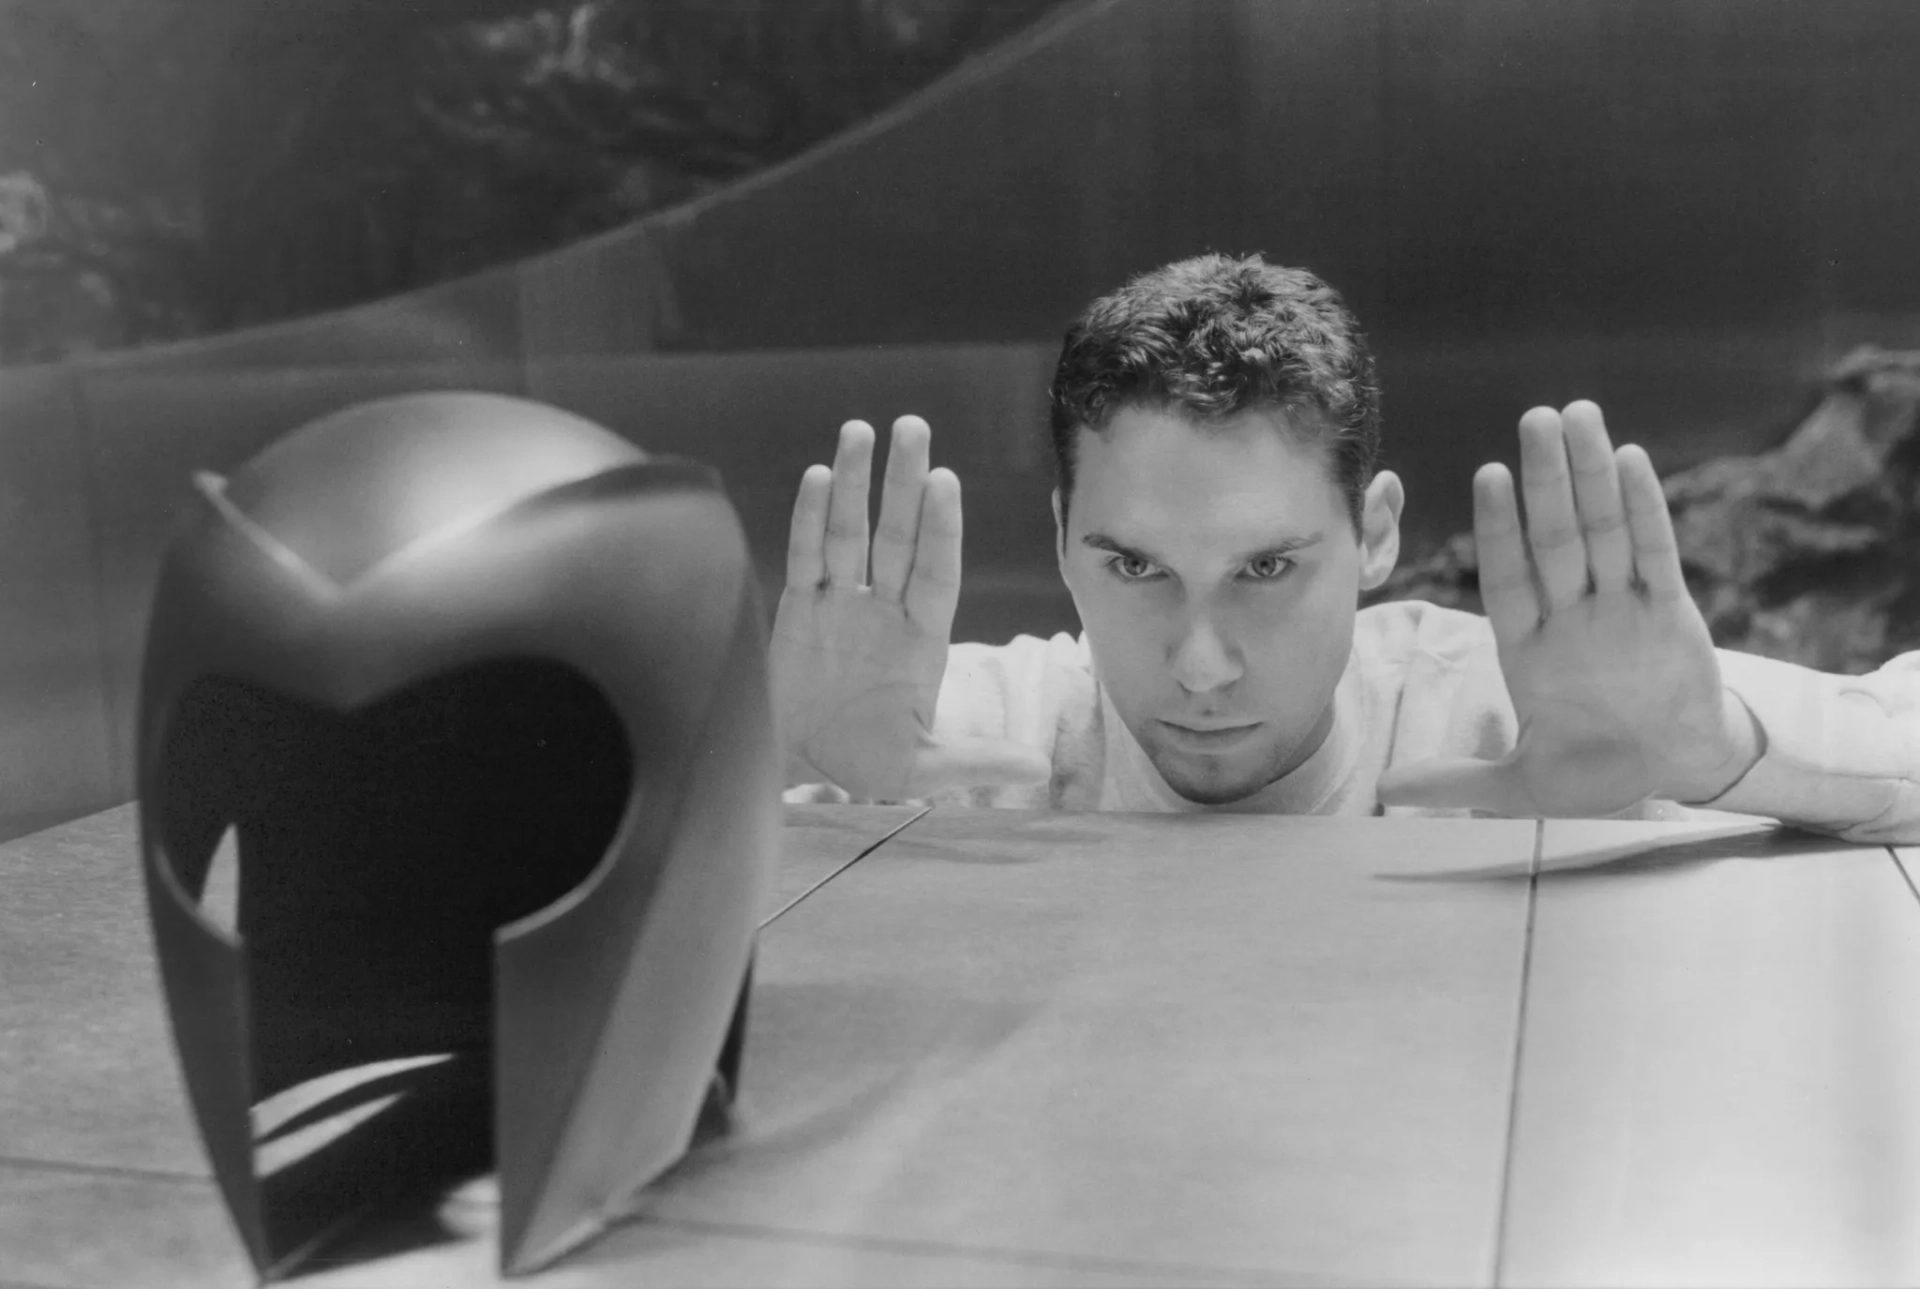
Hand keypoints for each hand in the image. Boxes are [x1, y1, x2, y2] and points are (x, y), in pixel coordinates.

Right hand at [771, 416, 1050, 799]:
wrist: (795, 770)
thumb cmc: (862, 764)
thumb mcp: (921, 769)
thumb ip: (974, 763)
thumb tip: (1038, 769)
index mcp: (921, 637)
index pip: (936, 569)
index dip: (940, 527)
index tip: (944, 481)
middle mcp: (883, 609)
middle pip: (897, 535)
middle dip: (903, 482)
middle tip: (912, 426)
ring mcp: (839, 603)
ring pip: (850, 532)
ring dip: (853, 483)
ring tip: (859, 431)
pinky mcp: (796, 609)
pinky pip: (805, 555)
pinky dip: (809, 518)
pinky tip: (816, 477)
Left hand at [1377, 401, 1761, 817]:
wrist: (1675, 774)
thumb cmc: (1598, 774)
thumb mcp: (1521, 786)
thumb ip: (1457, 781)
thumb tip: (1386, 791)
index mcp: (1530, 649)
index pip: (1509, 576)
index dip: (1498, 528)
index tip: (1488, 475)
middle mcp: (1573, 617)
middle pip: (1555, 537)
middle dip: (1544, 480)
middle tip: (1534, 417)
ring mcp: (1621, 610)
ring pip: (1603, 530)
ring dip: (1590, 475)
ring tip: (1578, 415)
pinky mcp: (1671, 614)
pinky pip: (1656, 553)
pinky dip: (1644, 509)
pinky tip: (1630, 460)